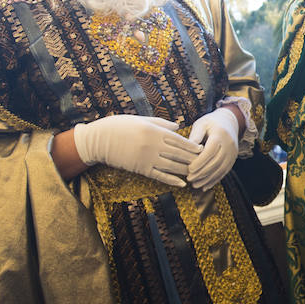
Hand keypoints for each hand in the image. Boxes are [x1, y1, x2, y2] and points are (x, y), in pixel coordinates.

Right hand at [73, 115, 199, 186]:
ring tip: (197, 174)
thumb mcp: (141, 119)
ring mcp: (147, 158)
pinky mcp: (140, 169)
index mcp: (154, 131)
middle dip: (193, 159)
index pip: (178, 140)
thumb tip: (178, 126)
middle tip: (205, 163)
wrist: (99, 140)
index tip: (202, 149)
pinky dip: (172, 180)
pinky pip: (160, 176)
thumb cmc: (119, 126)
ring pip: (172, 166)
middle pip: (178, 154)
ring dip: (186, 170)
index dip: (191, 145)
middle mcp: (153, 145)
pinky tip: (182, 184)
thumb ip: (161, 123)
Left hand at [187, 107, 239, 189]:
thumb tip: (188, 147)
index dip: (200, 162)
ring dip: (208, 179)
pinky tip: (205, 186)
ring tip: (195, 185)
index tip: (189, 169)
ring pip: (221, 169)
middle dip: (202, 173)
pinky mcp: (233, 159)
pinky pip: (225, 172)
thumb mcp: (202, 124)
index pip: (210, 151)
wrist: (230, 122)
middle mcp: (229, 144)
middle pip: (216, 162)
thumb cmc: (211, 122)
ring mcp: (233, 153)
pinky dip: (215, 180)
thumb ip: (195, 135)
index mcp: (220, 134)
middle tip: (189, 179)